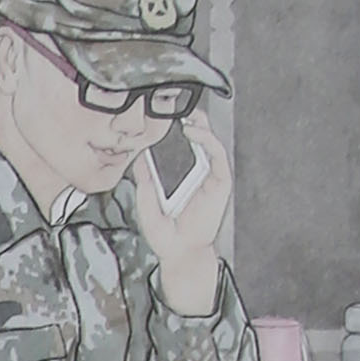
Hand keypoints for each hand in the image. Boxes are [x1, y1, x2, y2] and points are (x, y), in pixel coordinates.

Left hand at [127, 112, 231, 306]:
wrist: (179, 252)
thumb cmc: (165, 234)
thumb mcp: (147, 203)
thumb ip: (145, 181)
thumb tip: (138, 159)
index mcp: (183, 177)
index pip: (183, 148)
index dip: (177, 131)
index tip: (166, 117)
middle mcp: (199, 174)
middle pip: (199, 140)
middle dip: (193, 121)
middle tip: (179, 107)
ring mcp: (211, 177)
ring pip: (210, 143)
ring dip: (201, 126)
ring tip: (188, 115)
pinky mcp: (220, 182)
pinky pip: (217, 156)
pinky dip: (207, 141)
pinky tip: (194, 132)